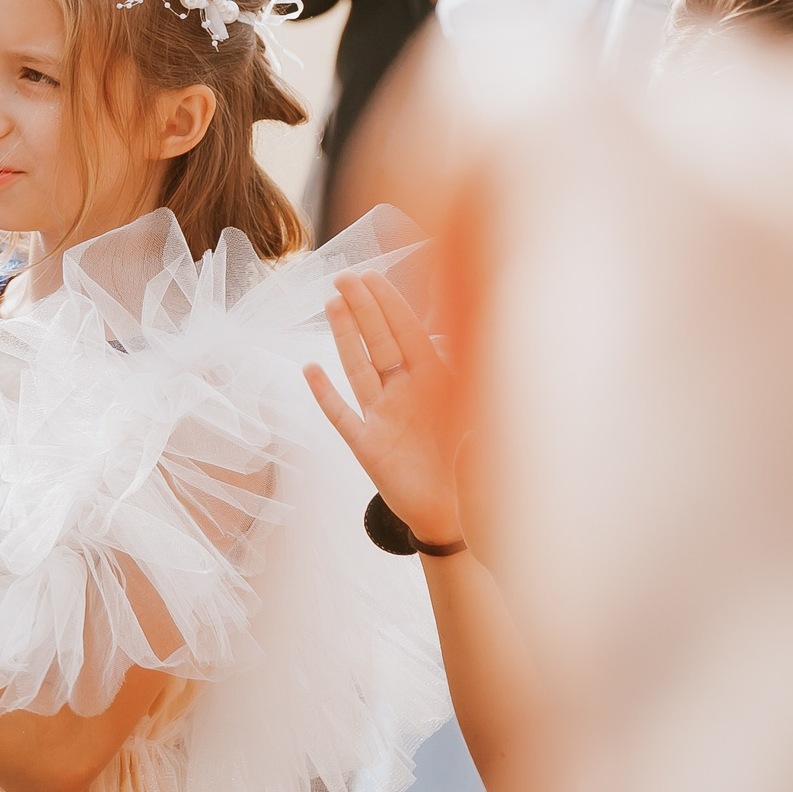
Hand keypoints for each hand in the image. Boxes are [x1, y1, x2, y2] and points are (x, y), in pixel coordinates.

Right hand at [306, 270, 463, 549]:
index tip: (374, 276)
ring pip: (359, 369)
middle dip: (364, 308)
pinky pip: (342, 416)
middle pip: (380, 343)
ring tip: (332, 304)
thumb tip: (470, 355)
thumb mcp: (482, 421)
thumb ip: (477, 389)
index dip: (391, 305)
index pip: (408, 335)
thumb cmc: (471, 467)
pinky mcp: (367, 447)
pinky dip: (325, 394)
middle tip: (345, 276)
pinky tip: (310, 370)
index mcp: (435, 384)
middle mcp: (405, 394)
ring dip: (345, 337)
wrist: (455, 515)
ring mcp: (383, 418)